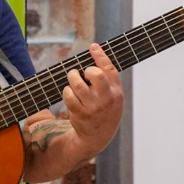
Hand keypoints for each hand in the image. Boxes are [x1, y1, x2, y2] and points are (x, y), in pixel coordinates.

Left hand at [60, 43, 124, 160]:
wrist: (98, 137)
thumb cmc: (105, 110)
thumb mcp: (113, 96)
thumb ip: (107, 78)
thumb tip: (95, 49)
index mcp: (116, 92)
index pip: (110, 70)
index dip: (100, 56)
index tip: (93, 46)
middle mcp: (106, 99)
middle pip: (95, 75)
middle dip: (86, 71)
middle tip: (83, 74)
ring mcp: (92, 107)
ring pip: (77, 84)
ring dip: (72, 78)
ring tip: (73, 80)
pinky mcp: (79, 113)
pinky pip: (68, 95)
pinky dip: (67, 91)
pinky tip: (71, 94)